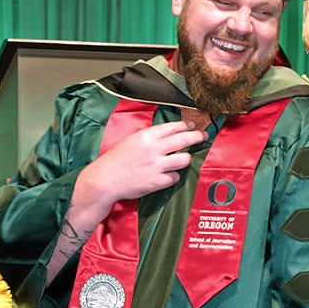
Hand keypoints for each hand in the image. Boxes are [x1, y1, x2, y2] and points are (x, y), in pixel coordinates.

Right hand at [73, 120, 206, 218]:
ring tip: (182, 160)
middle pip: (184, 139)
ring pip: (184, 159)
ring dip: (185, 159)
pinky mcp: (157, 182)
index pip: (173, 127)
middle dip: (197, 137)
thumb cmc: (116, 159)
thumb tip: (169, 135)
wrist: (105, 179)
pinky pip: (175, 177)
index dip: (186, 125)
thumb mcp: (132, 140)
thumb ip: (150, 137)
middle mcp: (154, 149)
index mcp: (147, 136)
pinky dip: (173, 176)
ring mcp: (157, 166)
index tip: (193, 125)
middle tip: (203, 136)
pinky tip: (167, 175)